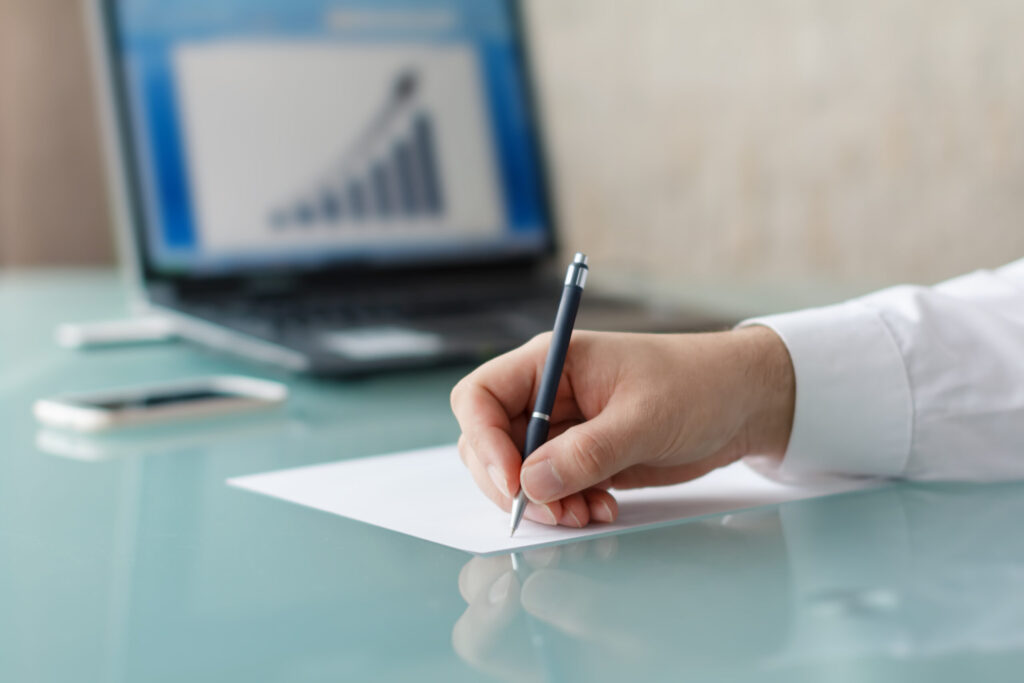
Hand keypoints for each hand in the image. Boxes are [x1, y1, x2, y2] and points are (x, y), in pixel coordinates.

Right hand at [450, 327, 794, 526]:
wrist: (745, 403)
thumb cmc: (698, 386)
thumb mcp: (643, 419)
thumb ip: (586, 452)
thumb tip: (530, 484)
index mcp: (551, 362)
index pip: (480, 397)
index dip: (484, 440)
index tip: (512, 481)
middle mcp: (546, 394)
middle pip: (488, 442)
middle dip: (512, 484)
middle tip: (552, 513)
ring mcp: (562, 428)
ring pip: (519, 473)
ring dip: (543, 502)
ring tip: (586, 515)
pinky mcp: (582, 457)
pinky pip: (552, 488)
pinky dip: (567, 506)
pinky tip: (602, 510)